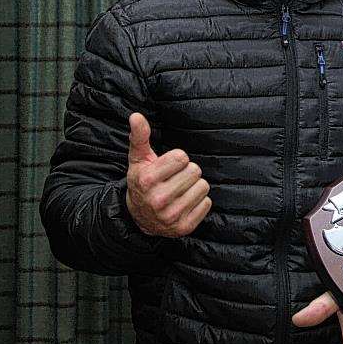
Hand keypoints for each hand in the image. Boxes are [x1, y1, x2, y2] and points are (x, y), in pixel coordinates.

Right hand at [125, 112, 211, 236]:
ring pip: (203, 186)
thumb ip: (140, 136)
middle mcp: (157, 200)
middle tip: (174, 179)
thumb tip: (136, 116)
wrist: (139, 217)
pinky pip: (207, 203)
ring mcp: (171, 216)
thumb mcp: (139, 160)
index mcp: (146, 180)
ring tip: (180, 191)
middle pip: (195, 171)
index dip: (178, 160)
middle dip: (187, 172)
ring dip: (194, 186)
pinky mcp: (184, 228)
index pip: (181, 157)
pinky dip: (199, 202)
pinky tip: (184, 203)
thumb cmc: (143, 181)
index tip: (168, 167)